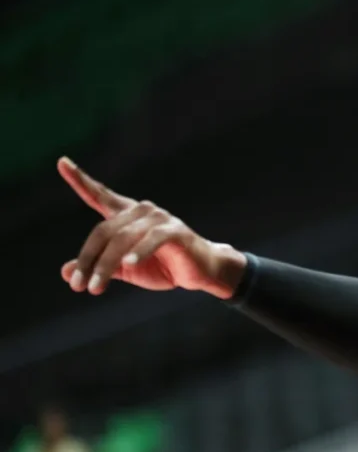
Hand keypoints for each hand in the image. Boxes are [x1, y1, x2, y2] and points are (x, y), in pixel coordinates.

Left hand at [58, 157, 245, 298]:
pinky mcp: (176, 230)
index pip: (100, 195)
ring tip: (95, 288)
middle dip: (87, 260)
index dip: (80, 180)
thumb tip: (64, 272)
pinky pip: (152, 239)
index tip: (62, 162)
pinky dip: (139, 251)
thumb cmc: (163, 266)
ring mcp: (159, 218)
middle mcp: (141, 211)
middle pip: (103, 231)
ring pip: (122, 238)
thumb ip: (100, 267)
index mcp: (127, 215)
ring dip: (105, 265)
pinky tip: (129, 263)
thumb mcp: (126, 269)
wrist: (201, 272)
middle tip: (77, 285)